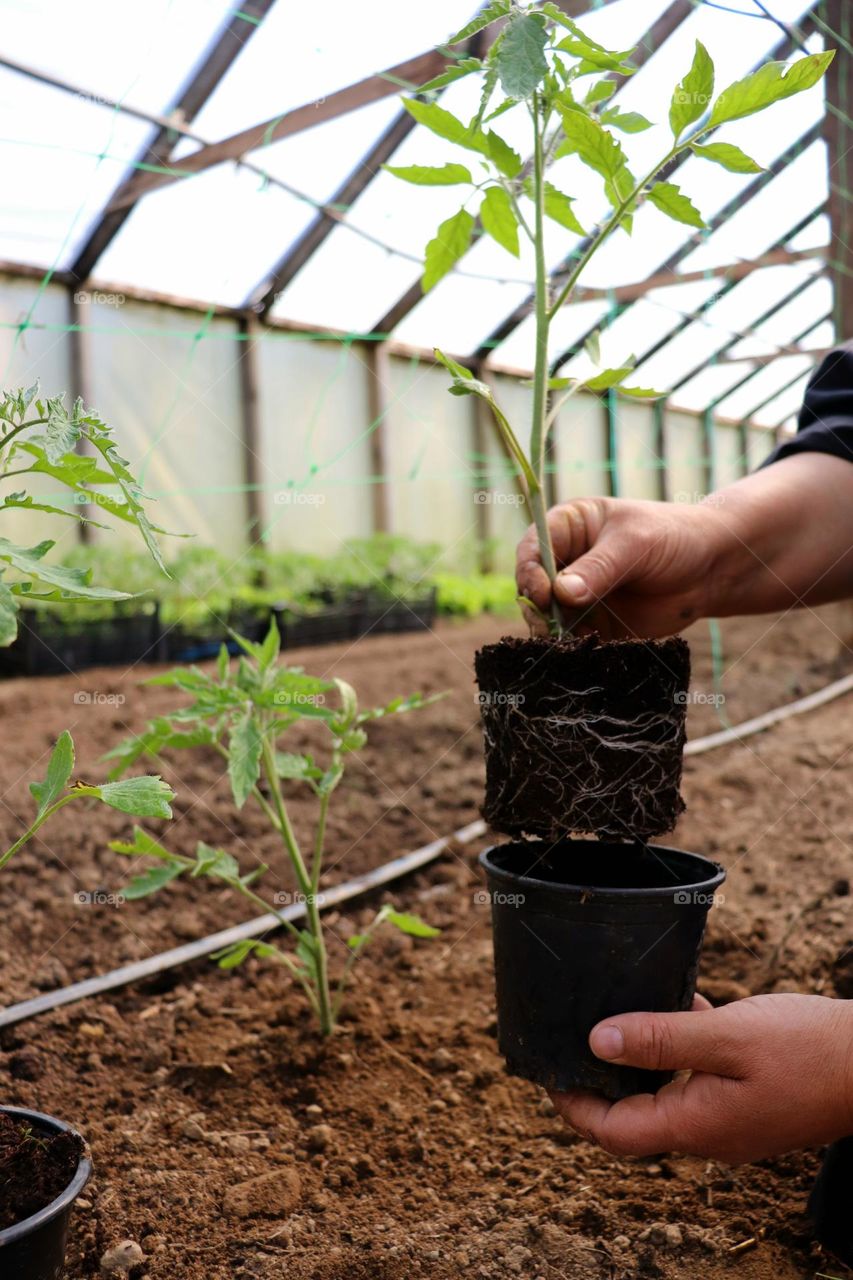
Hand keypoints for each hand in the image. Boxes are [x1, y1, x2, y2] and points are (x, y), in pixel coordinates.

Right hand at [516, 496, 720, 638]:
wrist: (710, 569)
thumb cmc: (673, 538)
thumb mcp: (635, 544)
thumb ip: (599, 568)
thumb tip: (561, 594)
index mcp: (569, 527)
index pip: (533, 548)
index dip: (531, 570)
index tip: (545, 593)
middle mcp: (566, 560)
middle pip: (533, 585)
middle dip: (537, 606)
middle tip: (549, 625)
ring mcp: (577, 594)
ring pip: (547, 616)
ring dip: (551, 631)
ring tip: (565, 643)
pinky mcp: (592, 623)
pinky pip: (571, 637)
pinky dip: (571, 647)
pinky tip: (580, 653)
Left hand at [551, 993, 852, 1163]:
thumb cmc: (807, 1051)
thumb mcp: (725, 1037)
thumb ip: (660, 1039)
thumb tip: (596, 1043)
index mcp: (695, 1125)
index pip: (614, 1131)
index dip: (574, 1105)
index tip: (547, 1069)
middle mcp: (707, 1128)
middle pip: (633, 1114)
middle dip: (598, 1080)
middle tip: (569, 1038)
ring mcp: (729, 1112)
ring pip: (665, 1088)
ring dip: (638, 1056)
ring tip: (612, 1012)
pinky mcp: (748, 1092)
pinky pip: (698, 1071)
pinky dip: (678, 1040)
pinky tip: (678, 998)